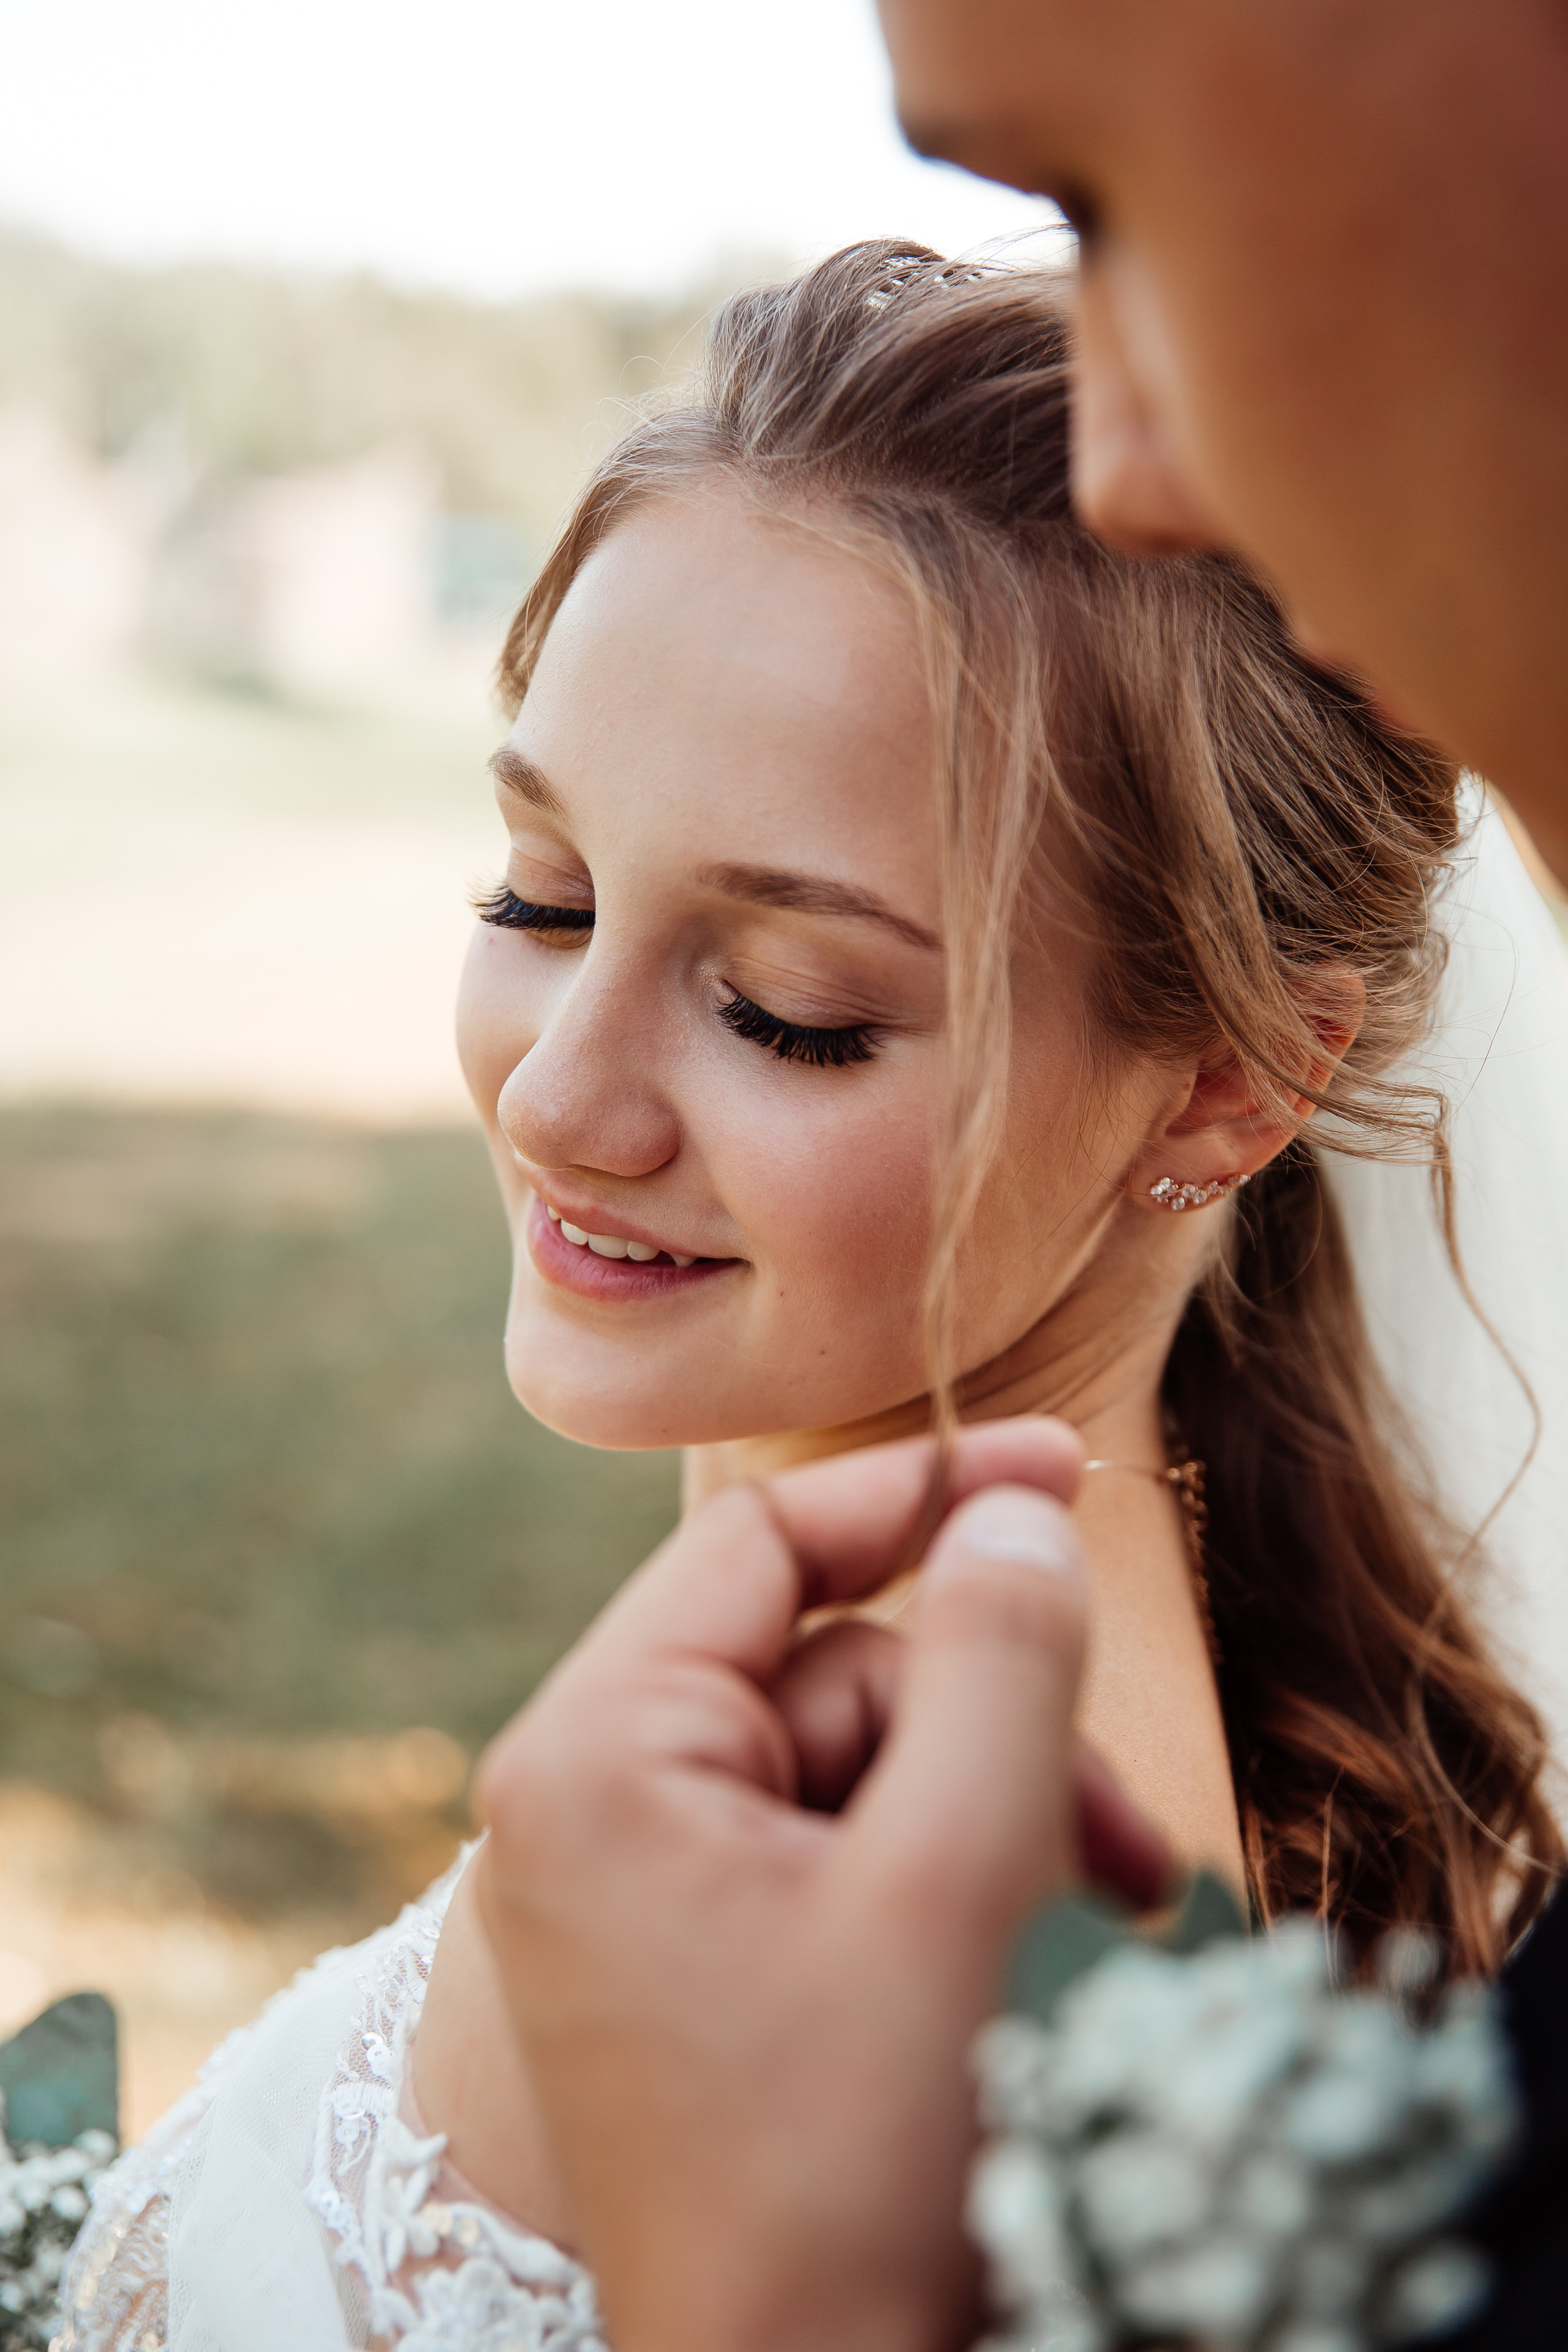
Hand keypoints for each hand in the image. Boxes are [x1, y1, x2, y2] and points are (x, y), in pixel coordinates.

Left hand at [473, 1421, 1168, 2351]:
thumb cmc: (857, 2167)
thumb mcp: (954, 1884)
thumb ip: (996, 1665)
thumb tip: (1020, 1511)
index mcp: (595, 1758)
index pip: (761, 1542)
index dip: (926, 1489)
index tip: (1070, 1465)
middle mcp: (590, 1807)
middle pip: (837, 1671)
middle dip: (993, 1736)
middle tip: (1117, 1840)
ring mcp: (639, 1892)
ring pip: (862, 1769)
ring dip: (996, 1820)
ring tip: (1099, 1918)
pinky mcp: (695, 1961)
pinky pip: (840, 1855)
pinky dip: (948, 1884)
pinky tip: (1036, 1951)